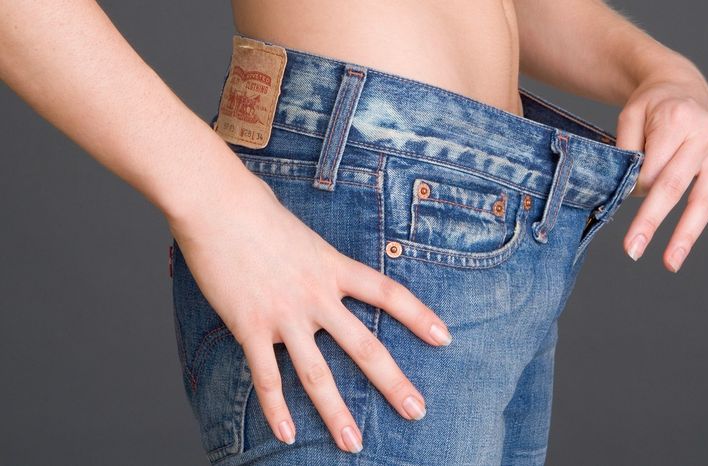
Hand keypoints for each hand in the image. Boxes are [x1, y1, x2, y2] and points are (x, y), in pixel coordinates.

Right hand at [168, 174, 451, 452]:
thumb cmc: (256, 210)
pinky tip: (287, 435)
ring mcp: (284, 315)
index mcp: (333, 268)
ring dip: (336, 413)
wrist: (216, 204)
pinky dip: (276, 409)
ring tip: (353, 443)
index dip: (419, 316)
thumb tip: (322, 269)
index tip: (445, 338)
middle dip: (393, 383)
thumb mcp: (303, 234)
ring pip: (317, 374)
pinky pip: (266, 377)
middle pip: (365, 347)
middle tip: (417, 411)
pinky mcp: (249, 326)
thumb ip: (318, 260)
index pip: (388, 294)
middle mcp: (316, 295)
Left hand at [615, 68, 707, 273]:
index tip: (620, 196)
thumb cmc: (652, 105)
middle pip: (676, 186)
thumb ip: (627, 148)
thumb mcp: (629, 114)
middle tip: (631, 250)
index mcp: (679, 120)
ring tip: (670, 263)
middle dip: (652, 220)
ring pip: (705, 201)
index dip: (633, 187)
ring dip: (687, 235)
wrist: (682, 86)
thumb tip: (631, 190)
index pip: (652, 167)